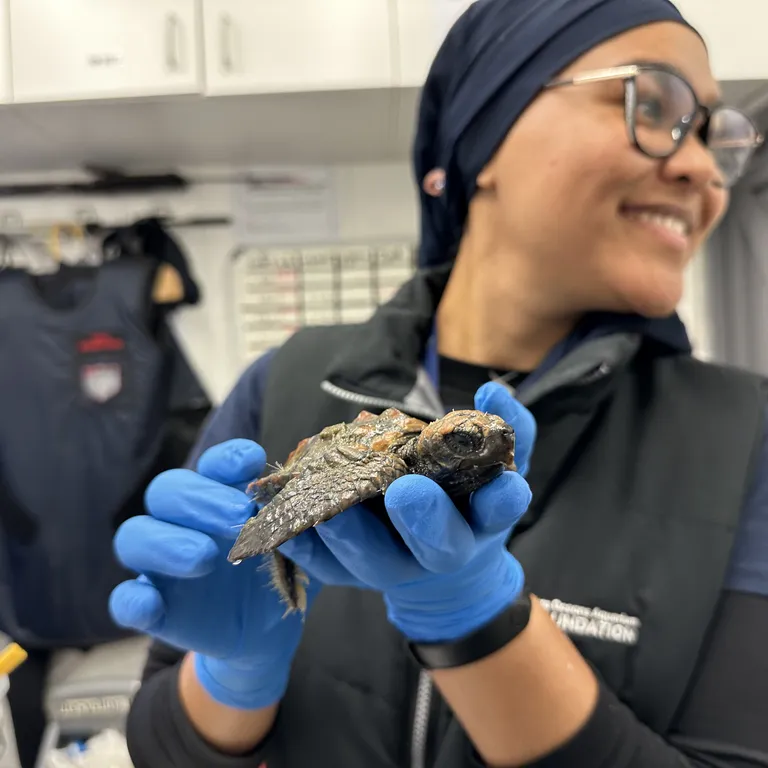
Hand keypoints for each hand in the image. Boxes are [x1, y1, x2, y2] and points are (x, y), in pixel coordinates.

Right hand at [108, 439, 319, 709]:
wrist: (267, 633)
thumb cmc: (280, 571)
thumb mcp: (300, 545)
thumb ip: (301, 521)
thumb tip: (317, 498)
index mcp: (221, 496)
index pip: (213, 465)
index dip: (227, 459)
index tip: (253, 462)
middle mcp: (185, 521)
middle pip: (168, 491)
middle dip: (201, 498)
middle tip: (238, 515)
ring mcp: (162, 563)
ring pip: (136, 536)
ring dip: (165, 542)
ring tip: (204, 557)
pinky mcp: (153, 605)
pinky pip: (124, 599)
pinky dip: (132, 599)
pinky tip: (151, 603)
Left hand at [279, 381, 534, 642]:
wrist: (435, 546)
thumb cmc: (466, 493)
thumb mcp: (495, 458)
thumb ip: (505, 426)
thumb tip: (494, 390)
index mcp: (481, 521)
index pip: (498, 512)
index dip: (503, 500)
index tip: (505, 485)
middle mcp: (441, 550)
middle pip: (436, 546)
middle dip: (423, 520)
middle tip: (407, 490)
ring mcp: (395, 564)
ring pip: (375, 560)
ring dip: (353, 538)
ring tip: (331, 513)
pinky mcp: (351, 571)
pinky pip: (327, 567)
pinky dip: (306, 550)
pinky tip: (287, 530)